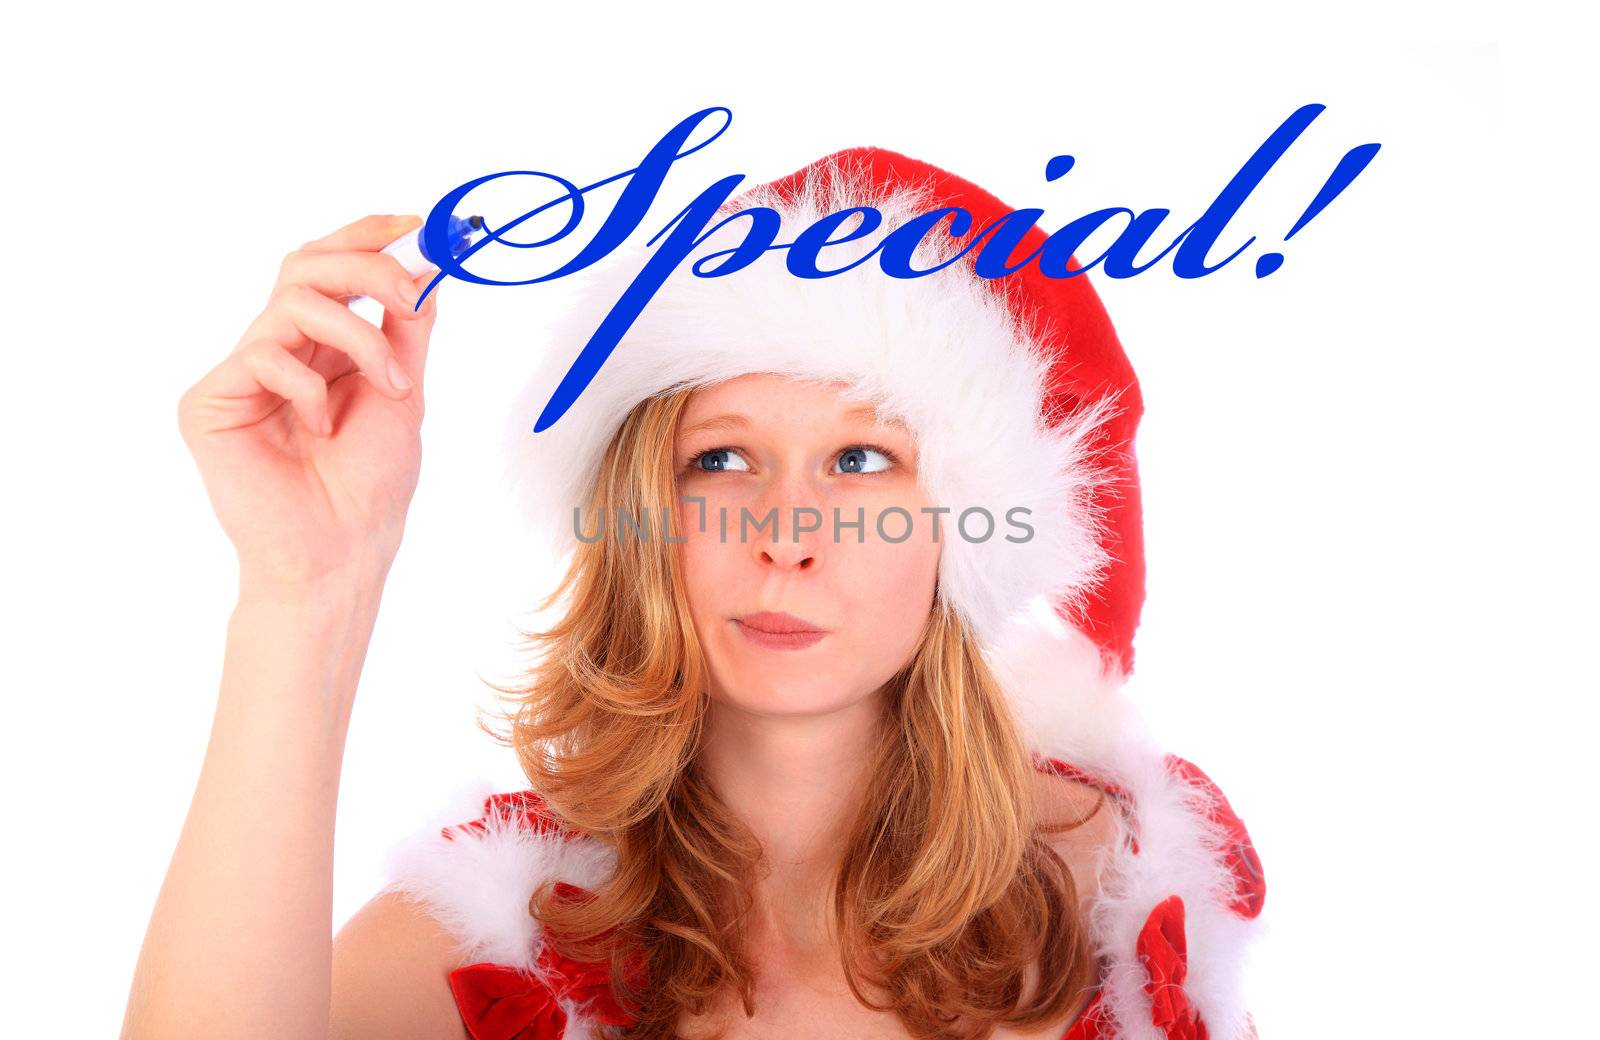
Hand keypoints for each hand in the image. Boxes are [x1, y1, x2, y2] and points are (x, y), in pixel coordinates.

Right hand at [177, 213, 441, 589]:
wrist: (341, 551)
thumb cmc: (370, 487)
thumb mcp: (403, 392)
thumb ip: (406, 329)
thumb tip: (425, 267)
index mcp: (321, 348)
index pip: (331, 267)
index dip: (369, 236)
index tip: (419, 225)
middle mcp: (278, 351)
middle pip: (305, 264)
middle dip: (367, 265)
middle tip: (410, 291)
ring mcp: (241, 374)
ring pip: (293, 302)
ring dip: (359, 337)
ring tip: (390, 389)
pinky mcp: (209, 401)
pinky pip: (264, 355)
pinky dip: (310, 387)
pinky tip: (321, 430)